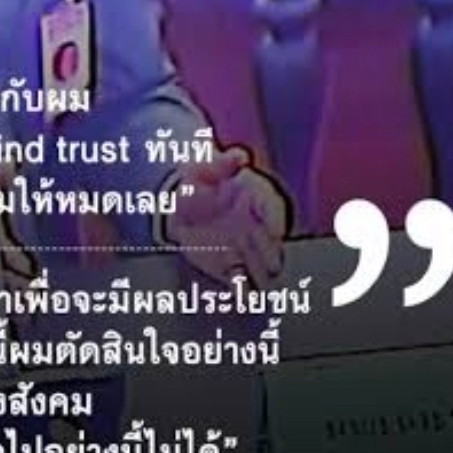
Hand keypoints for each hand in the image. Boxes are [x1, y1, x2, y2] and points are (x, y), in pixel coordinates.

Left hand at [162, 145, 289, 288]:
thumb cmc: (195, 182)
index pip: (272, 206)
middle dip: (272, 253)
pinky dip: (241, 290)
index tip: (276, 229)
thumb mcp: (202, 167)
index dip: (275, 218)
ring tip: (265, 287)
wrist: (175, 205)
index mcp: (255, 196)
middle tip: (273, 264)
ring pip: (261, 265)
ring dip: (263, 276)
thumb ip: (221, 163)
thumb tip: (239, 155)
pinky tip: (241, 298)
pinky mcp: (231, 266)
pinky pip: (240, 281)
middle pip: (271, 241)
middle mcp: (257, 225)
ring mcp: (247, 247)